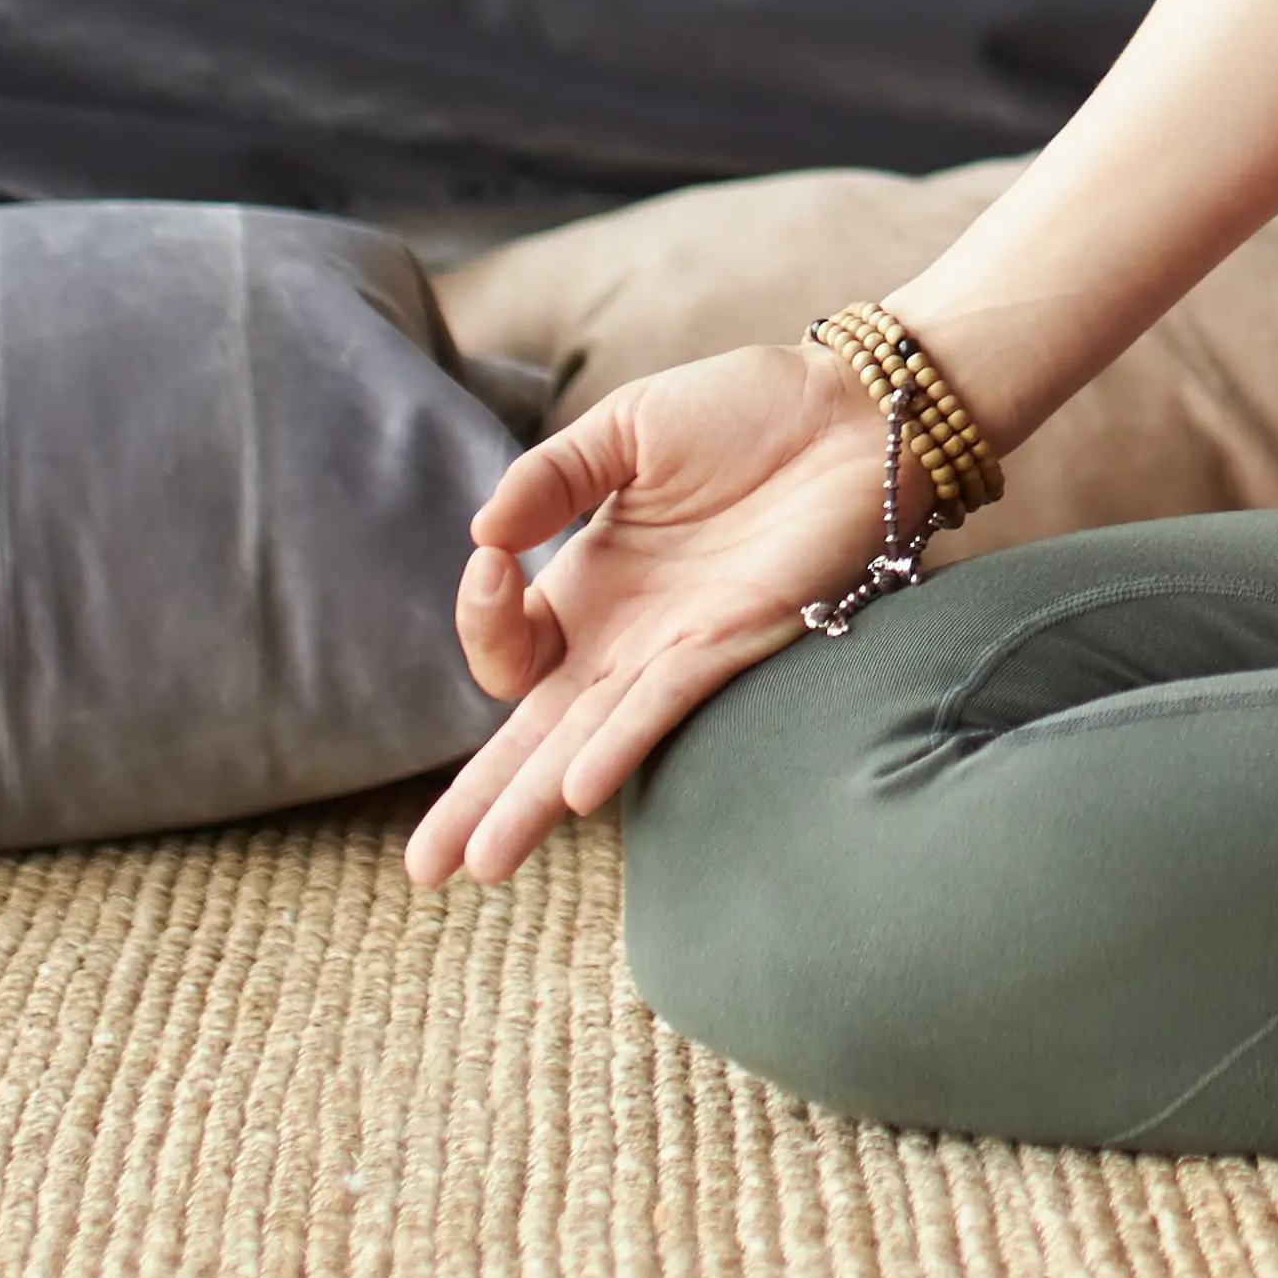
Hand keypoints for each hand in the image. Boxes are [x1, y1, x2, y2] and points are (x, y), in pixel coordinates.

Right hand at [398, 339, 897, 889]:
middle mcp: (624, 637)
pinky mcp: (733, 645)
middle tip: (424, 868)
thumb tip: (482, 532)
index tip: (490, 561)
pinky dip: (617, 746)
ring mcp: (674, 651)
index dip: (481, 619)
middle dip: (476, 801)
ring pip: (584, 744)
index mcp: (590, 587)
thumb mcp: (625, 429)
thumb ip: (551, 475)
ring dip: (530, 804)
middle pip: (534, 734)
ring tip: (481, 867)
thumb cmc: (746, 412)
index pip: (509, 646)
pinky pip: (661, 708)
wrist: (853, 408)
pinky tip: (572, 792)